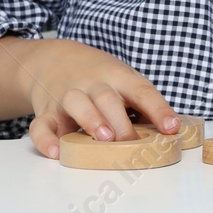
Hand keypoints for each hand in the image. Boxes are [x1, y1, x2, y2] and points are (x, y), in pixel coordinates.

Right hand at [0, 36, 180, 159]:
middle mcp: (92, 84)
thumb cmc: (99, 76)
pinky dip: (46, 139)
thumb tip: (171, 131)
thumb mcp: (123, 79)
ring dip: (91, 120)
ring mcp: (66, 96)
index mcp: (118, 76)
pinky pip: (41, 125)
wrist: (53, 59)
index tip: (172, 128)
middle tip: (133, 142)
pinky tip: (56, 153)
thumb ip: (141, 103)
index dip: (158, 109)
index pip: (141, 90)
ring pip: (76, 103)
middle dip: (120, 120)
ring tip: (104, 138)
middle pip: (107, 98)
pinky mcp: (46, 111)